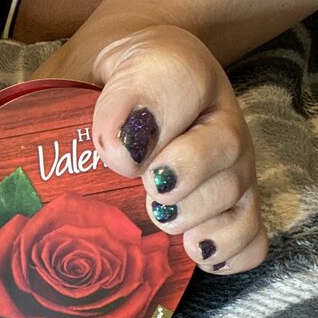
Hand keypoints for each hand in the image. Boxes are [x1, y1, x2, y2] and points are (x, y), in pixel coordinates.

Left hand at [42, 25, 266, 273]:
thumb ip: (66, 94)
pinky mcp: (238, 203)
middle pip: (222, 147)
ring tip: (158, 218)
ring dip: (192, 217)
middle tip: (143, 186)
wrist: (127, 80)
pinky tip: (193, 250)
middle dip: (176, 178)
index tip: (112, 148)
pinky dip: (227, 250)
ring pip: (235, 193)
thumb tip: (100, 146)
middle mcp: (216, 112)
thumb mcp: (72, 70)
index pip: (173, 82)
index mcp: (173, 67)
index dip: (137, 120)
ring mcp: (233, 160)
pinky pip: (252, 235)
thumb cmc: (93, 85)